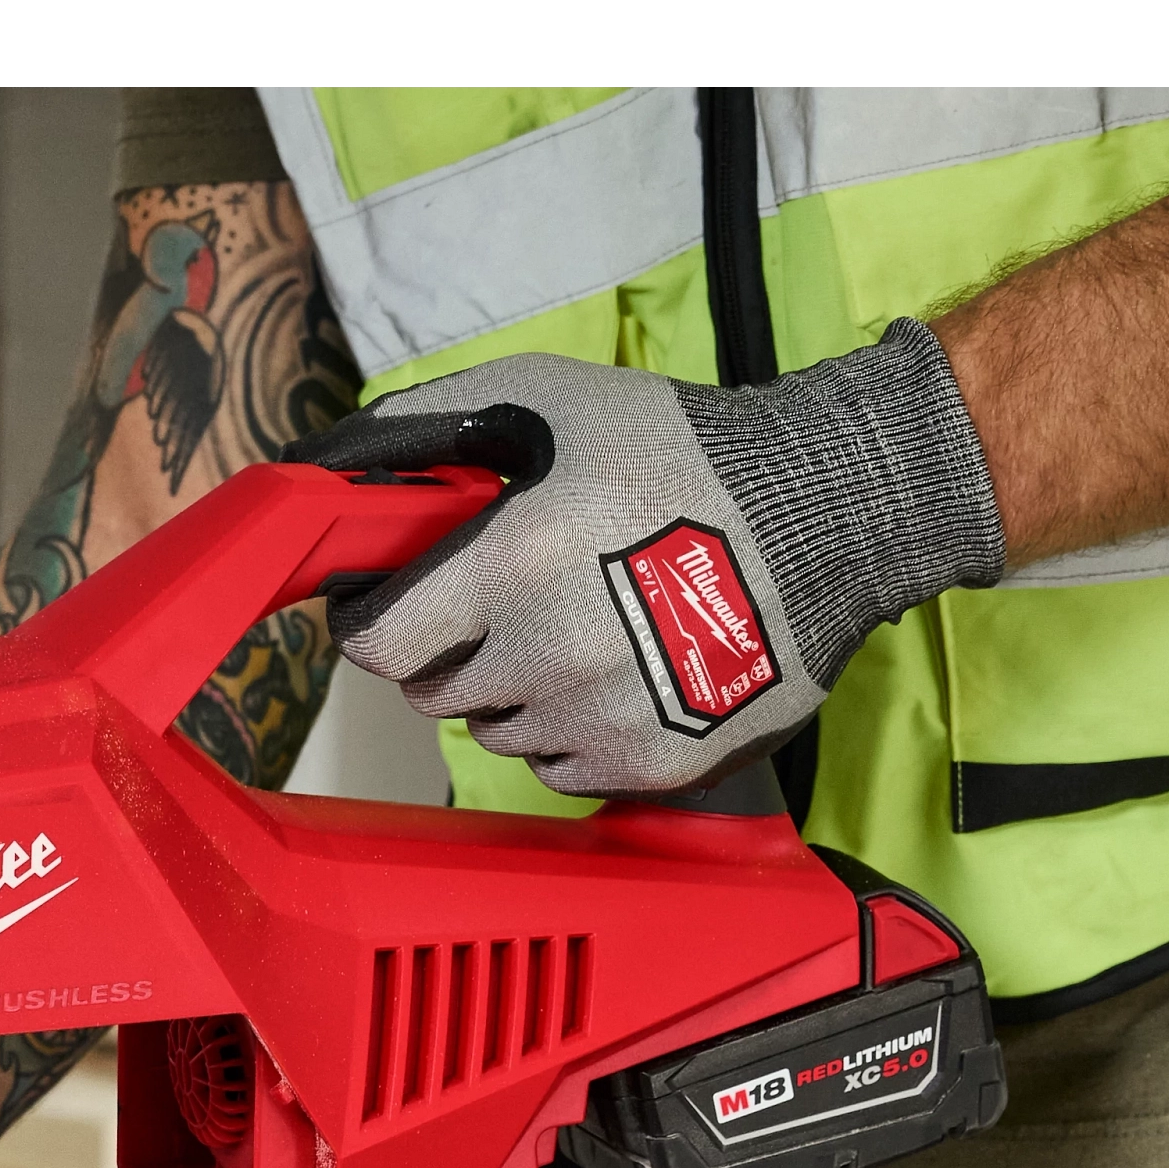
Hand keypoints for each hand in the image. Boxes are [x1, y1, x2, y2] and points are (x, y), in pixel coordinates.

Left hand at [322, 331, 1003, 793]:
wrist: (824, 517)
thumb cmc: (680, 452)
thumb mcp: (552, 399)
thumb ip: (438, 421)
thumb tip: (345, 458)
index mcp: (510, 570)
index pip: (381, 646)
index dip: (378, 626)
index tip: (393, 610)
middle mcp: (546, 658)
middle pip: (438, 695)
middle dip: (454, 651)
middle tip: (505, 607)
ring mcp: (599, 721)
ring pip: (500, 733)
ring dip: (515, 693)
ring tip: (576, 631)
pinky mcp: (648, 764)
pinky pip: (562, 768)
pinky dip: (571, 732)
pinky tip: (617, 674)